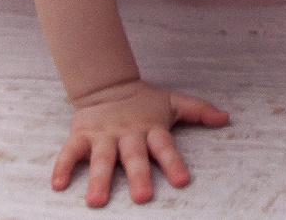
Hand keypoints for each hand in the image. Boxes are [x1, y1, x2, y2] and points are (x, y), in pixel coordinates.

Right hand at [50, 76, 228, 206]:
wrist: (108, 84)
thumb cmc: (144, 101)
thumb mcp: (173, 102)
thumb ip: (198, 111)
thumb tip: (226, 118)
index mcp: (151, 127)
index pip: (165, 146)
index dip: (174, 162)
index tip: (182, 181)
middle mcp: (128, 133)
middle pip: (134, 155)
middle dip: (138, 175)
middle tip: (142, 197)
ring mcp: (104, 135)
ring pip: (102, 158)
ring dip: (99, 179)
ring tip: (97, 202)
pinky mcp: (82, 135)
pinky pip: (70, 152)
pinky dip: (63, 166)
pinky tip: (59, 185)